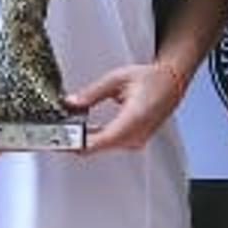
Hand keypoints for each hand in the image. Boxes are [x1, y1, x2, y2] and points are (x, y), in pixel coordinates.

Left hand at [69, 62, 187, 154]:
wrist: (172, 83)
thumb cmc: (152, 79)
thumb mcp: (117, 79)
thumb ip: (92, 93)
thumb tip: (72, 102)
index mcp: (133, 120)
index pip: (99, 141)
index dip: (77, 143)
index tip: (60, 140)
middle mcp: (135, 135)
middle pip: (97, 147)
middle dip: (75, 142)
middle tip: (55, 134)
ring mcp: (135, 141)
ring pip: (103, 148)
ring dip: (84, 141)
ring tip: (66, 131)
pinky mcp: (134, 141)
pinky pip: (110, 144)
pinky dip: (95, 139)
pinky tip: (84, 131)